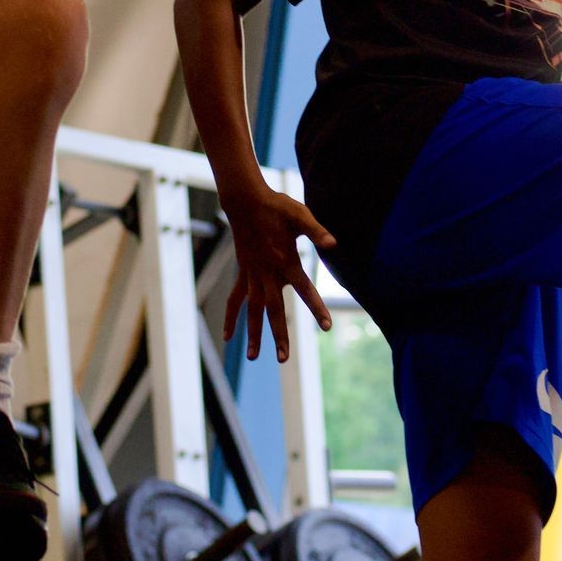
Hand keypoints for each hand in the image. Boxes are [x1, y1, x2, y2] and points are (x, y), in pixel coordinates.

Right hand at [221, 185, 335, 364]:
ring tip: (253, 358)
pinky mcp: (244, 273)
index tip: (327, 326)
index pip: (304, 289)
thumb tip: (334, 244)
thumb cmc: (277, 207)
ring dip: (253, 334)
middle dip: (279, 335)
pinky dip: (231, 317)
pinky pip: (236, 299)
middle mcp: (266, 273)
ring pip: (253, 310)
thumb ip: (317, 231)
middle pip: (273, 309)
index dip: (316, 307)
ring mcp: (252, 275)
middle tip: (284, 359)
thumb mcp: (300, 215)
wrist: (246, 201)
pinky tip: (227, 337)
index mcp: (284, 260)